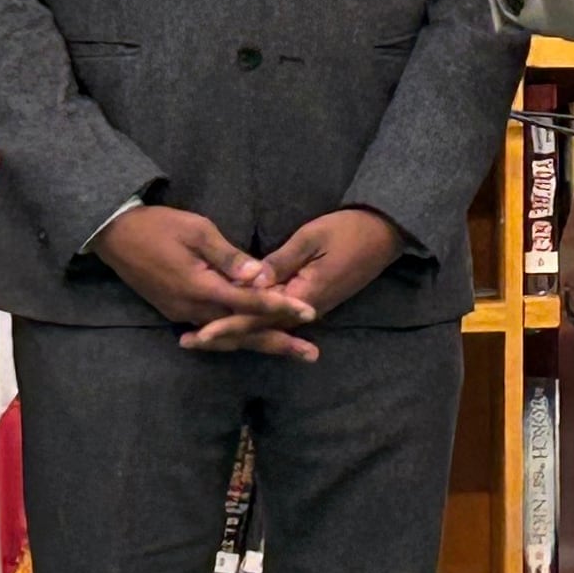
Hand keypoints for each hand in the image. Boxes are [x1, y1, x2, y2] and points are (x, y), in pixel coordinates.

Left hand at [184, 207, 404, 354]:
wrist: (385, 234)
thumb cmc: (349, 230)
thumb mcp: (312, 238)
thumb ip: (280, 262)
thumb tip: (250, 282)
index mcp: (305, 296)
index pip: (258, 317)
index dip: (227, 325)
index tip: (200, 334)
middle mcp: (307, 310)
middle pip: (259, 329)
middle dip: (224, 335)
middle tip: (188, 342)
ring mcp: (311, 308)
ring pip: (267, 326)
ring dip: (236, 332)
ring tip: (201, 339)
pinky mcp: (312, 301)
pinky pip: (277, 318)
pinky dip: (253, 322)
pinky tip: (234, 323)